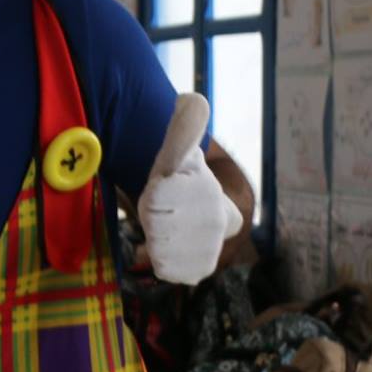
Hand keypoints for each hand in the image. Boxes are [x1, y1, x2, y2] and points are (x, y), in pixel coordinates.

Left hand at [138, 93, 244, 286]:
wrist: (190, 209)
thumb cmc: (179, 173)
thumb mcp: (179, 146)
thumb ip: (184, 125)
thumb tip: (191, 99)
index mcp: (215, 193)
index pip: (166, 197)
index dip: (158, 192)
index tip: (164, 185)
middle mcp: (220, 226)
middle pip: (157, 225)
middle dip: (151, 215)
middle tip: (158, 207)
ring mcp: (210, 250)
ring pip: (159, 248)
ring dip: (152, 237)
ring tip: (162, 225)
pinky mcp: (196, 271)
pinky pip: (163, 268)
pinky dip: (156, 258)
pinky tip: (165, 245)